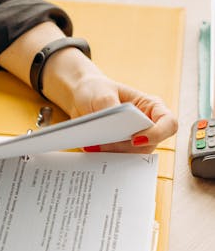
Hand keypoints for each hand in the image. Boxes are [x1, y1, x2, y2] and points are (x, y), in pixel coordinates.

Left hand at [62, 74, 177, 153]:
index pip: (169, 124)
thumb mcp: (102, 94)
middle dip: (128, 147)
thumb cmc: (98, 89)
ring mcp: (135, 140)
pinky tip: (92, 149)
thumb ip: (110, 107)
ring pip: (133, 156)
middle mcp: (148, 126)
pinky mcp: (120, 150)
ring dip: (115, 153)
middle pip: (149, 146)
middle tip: (105, 142)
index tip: (135, 138)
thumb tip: (115, 126)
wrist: (80, 97)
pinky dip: (106, 157)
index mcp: (152, 107)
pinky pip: (119, 160)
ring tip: (95, 144)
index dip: (157, 134)